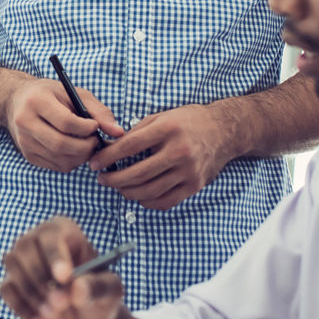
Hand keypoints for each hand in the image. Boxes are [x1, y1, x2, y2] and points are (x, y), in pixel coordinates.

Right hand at [0, 217, 126, 318]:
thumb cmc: (98, 292)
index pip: (52, 236)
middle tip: (62, 303)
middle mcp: (36, 238)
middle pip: (24, 247)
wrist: (84, 313)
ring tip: (55, 314)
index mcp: (64, 230)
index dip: (56, 256)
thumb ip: (99, 286)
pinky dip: (22, 307)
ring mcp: (21, 259)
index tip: (65, 277)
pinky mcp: (11, 281)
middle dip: (41, 279)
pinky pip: (7, 289)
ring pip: (13, 266)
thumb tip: (78, 287)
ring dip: (32, 294)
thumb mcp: (111, 290)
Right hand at [4, 79, 123, 171]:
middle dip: (86, 147)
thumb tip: (119, 132)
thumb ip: (98, 111)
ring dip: (81, 156)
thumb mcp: (73, 93)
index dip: (86, 128)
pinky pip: (56, 166)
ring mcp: (24, 141)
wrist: (16, 102)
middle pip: (62, 144)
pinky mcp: (28, 155)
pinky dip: (72, 161)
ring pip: (61, 159)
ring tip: (86, 144)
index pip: (65, 122)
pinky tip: (74, 149)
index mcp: (36, 101)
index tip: (95, 126)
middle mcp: (25, 122)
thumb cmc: (50, 94)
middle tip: (94, 140)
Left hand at [89, 103, 236, 209]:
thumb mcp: (161, 117)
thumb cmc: (188, 121)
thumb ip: (137, 132)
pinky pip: (165, 201)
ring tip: (116, 186)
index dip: (107, 156)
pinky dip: (147, 201)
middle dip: (113, 178)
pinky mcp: (194, 185)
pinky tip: (137, 194)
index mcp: (167, 129)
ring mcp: (188, 171)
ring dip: (127, 192)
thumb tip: (111, 147)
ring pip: (149, 190)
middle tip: (101, 178)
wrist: (223, 131)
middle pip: (137, 173)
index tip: (95, 162)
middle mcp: (179, 151)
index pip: (129, 146)